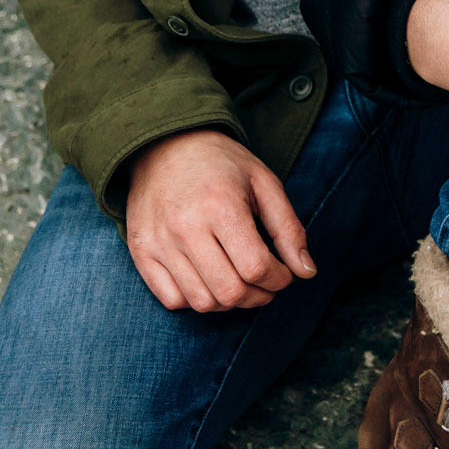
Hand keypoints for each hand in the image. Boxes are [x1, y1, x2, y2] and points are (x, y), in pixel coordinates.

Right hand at [123, 128, 314, 311]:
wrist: (164, 145)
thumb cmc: (221, 164)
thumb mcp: (263, 183)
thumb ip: (288, 228)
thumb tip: (307, 272)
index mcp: (220, 205)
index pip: (256, 267)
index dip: (279, 279)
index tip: (284, 274)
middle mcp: (185, 227)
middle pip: (230, 291)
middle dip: (258, 296)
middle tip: (266, 284)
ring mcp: (159, 242)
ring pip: (202, 302)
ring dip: (230, 302)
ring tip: (241, 282)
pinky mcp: (141, 252)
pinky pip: (172, 299)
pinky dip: (196, 300)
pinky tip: (210, 280)